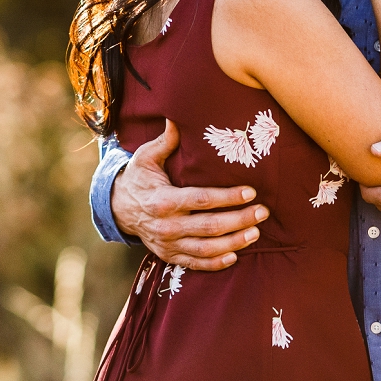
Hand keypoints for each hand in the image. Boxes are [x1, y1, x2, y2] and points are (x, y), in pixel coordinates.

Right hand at [112, 120, 267, 270]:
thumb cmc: (138, 178)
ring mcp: (168, 244)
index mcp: (162, 200)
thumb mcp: (146, 157)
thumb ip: (166, 141)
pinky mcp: (169, 255)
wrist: (117, 208)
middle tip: (263, 213)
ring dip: (234, 243)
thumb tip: (178, 116)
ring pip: (206, 249)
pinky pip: (195, 264)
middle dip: (239, 220)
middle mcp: (166, 226)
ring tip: (255, 233)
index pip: (201, 200)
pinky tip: (235, 256)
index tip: (251, 192)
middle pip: (209, 226)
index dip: (228, 197)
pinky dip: (216, 263)